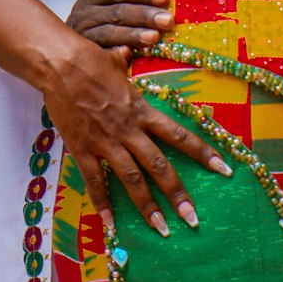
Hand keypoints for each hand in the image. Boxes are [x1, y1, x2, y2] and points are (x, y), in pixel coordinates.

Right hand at [41, 39, 229, 234]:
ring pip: (131, 180)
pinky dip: (103, 204)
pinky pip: (94, 182)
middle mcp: (129, 130)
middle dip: (178, 194)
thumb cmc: (88, 58)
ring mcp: (105, 142)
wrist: (58, 64)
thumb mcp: (115, 63)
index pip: (179, 135)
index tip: (224, 169)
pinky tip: (111, 225)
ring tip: (161, 229)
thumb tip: (127, 52)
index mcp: (142, 110)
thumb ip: (125, 68)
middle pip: (159, 166)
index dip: (203, 153)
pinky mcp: (82, 149)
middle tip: (193, 220)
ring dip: (147, 207)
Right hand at [66, 0, 173, 59]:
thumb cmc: (97, 11)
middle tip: (167, 20)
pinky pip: (101, 54)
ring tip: (154, 37)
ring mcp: (84, 33)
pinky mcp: (86, 53)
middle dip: (144, 15)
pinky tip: (128, 55)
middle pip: (118, 12)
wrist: (67, 37)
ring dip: (133, 35)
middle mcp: (87, 11)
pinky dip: (114, 54)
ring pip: (110, 33)